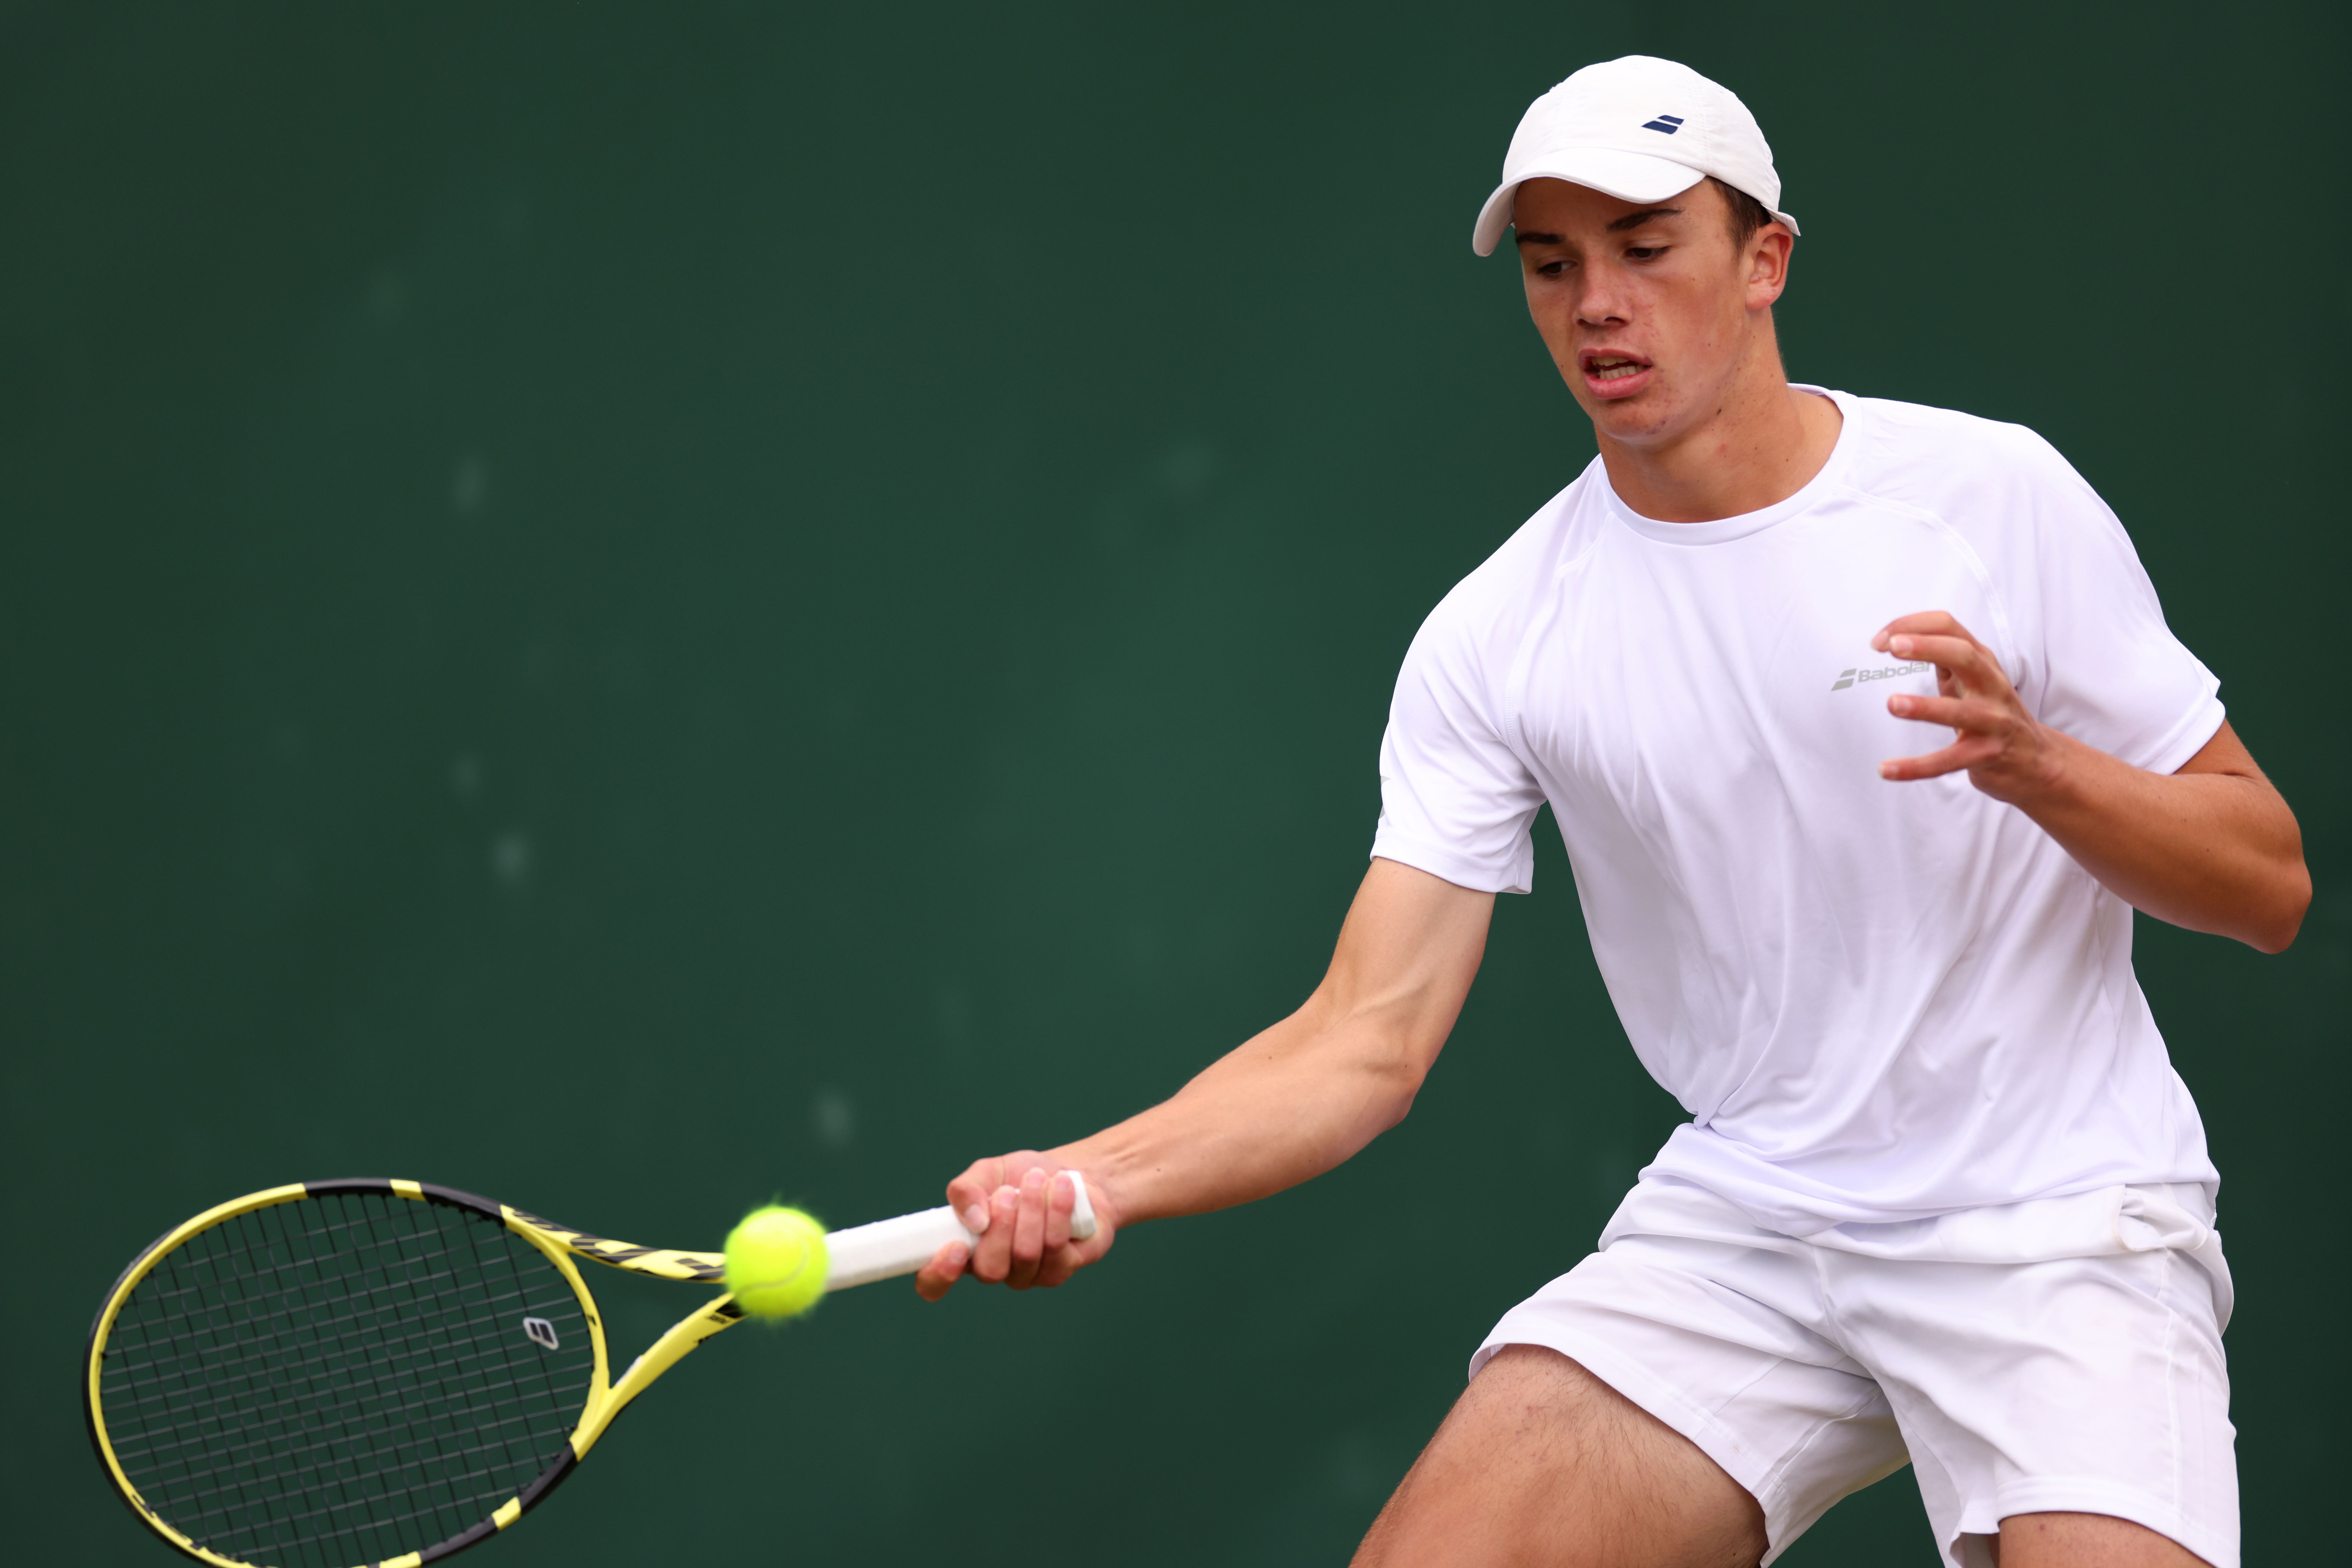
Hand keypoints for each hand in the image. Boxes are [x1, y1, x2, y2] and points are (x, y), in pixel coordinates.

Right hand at [912, 1150, 1118, 1300]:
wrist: (1069, 1175)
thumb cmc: (1022, 1177)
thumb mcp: (988, 1172)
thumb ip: (966, 1189)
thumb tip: (974, 1219)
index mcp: (964, 1248)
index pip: (934, 1283)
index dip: (938, 1275)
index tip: (955, 1247)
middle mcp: (992, 1268)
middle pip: (990, 1270)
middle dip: (1002, 1224)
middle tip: (1009, 1191)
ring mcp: (1027, 1275)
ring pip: (1025, 1254)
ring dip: (1032, 1209)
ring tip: (1037, 1179)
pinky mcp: (1059, 1270)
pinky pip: (1056, 1247)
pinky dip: (1057, 1209)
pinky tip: (1061, 1186)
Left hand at [1872, 611, 2064, 804]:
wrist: (2034, 759)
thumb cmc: (1991, 712)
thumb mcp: (1970, 676)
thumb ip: (1941, 655)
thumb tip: (1895, 636)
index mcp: (1981, 661)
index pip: (1948, 627)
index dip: (1912, 626)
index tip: (1879, 641)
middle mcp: (1990, 685)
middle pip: (1963, 655)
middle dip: (1927, 647)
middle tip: (1892, 647)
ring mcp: (1992, 720)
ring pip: (1959, 711)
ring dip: (1924, 707)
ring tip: (1892, 704)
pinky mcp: (1987, 754)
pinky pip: (1948, 761)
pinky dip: (1916, 767)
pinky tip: (1886, 770)